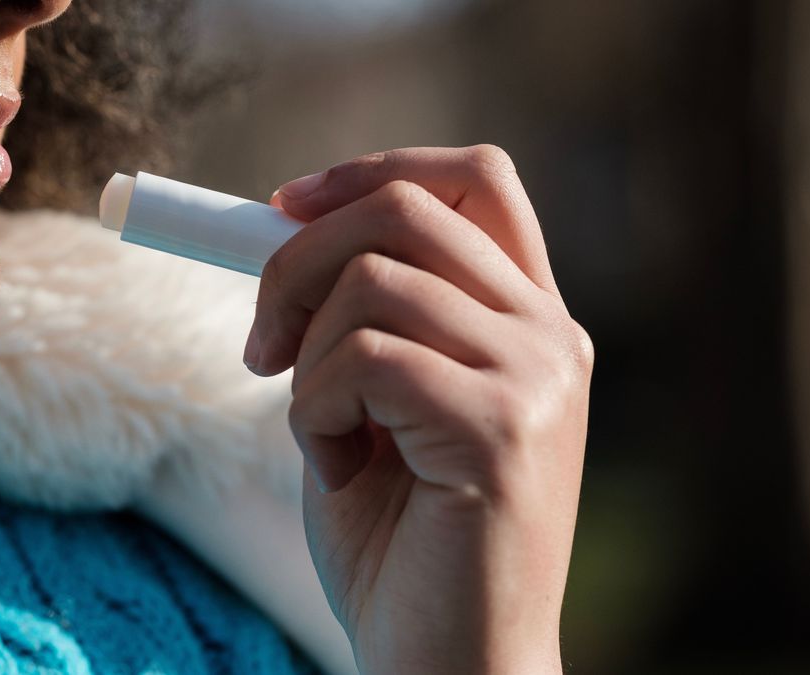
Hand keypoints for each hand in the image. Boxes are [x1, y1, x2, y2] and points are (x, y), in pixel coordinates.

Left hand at [246, 147, 592, 673]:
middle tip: (259, 345)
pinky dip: (314, 412)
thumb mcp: (366, 404)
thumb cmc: (399, 541)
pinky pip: (364, 360)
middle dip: (297, 259)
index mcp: (526, 321)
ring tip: (323, 440)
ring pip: (373, 282)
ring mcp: (536, 377)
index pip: (474, 179)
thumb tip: (281, 225)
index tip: (283, 207)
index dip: (372, 172)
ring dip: (307, 361)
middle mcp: (549, 335)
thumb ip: (352, 316)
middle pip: (407, 209)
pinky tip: (337, 472)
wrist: (447, 662)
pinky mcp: (502, 429)